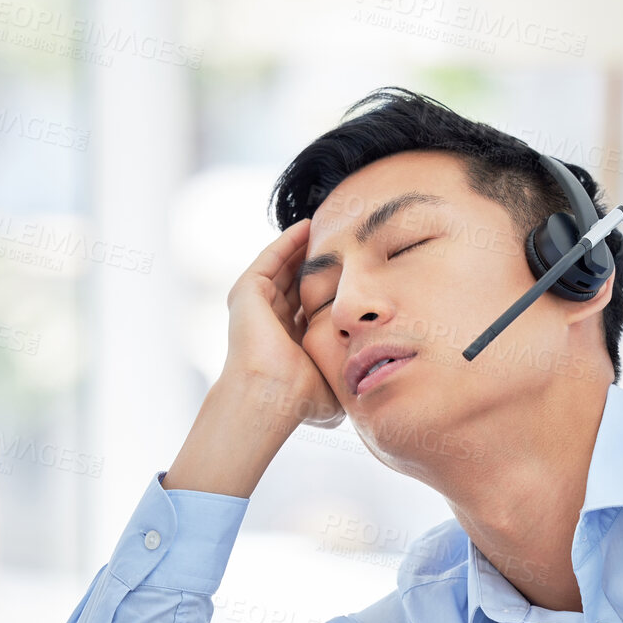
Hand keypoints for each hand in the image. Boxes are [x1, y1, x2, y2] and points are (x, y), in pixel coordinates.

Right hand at [222, 217, 342, 429]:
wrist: (271, 395)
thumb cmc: (302, 398)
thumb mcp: (334, 381)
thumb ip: (349, 371)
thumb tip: (374, 373)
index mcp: (291, 343)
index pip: (311, 308)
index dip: (331, 290)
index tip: (355, 273)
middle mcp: (272, 322)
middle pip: (297, 283)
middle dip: (318, 263)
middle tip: (344, 240)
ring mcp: (257, 306)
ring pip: (284, 266)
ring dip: (304, 247)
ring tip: (328, 224)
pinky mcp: (247, 292)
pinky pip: (271, 257)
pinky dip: (288, 241)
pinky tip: (308, 226)